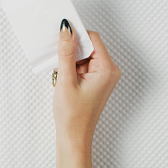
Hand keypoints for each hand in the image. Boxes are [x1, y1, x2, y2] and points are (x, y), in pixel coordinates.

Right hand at [53, 19, 120, 156]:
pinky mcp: (95, 81)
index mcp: (107, 69)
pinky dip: (71, 67)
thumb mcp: (66, 80)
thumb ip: (66, 53)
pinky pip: (83, 65)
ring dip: (70, 59)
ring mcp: (103, 76)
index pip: (93, 38)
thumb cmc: (73, 116)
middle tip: (59, 57)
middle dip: (72, 48)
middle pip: (89, 45)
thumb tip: (67, 30)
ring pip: (84, 55)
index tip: (62, 30)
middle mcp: (109, 71)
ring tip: (62, 75)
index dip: (77, 33)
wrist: (73, 137)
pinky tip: (64, 78)